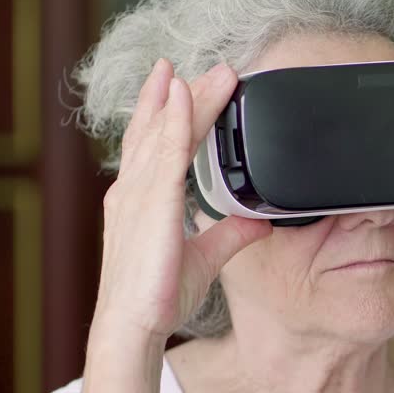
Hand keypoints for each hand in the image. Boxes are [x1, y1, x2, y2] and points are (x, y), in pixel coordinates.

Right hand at [92, 59, 270, 341]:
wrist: (136, 325)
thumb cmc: (157, 295)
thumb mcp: (205, 256)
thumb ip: (230, 233)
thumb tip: (259, 221)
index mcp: (141, 199)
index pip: (155, 142)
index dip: (167, 110)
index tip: (182, 82)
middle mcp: (134, 189)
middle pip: (162, 128)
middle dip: (187, 95)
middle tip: (213, 68)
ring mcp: (139, 193)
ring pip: (167, 132)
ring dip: (191, 98)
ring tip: (216, 72)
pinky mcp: (152, 203)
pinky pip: (166, 152)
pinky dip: (176, 120)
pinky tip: (186, 95)